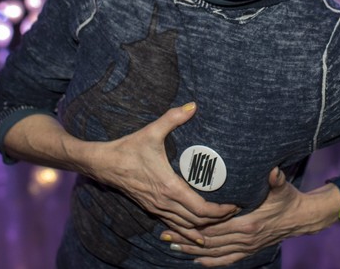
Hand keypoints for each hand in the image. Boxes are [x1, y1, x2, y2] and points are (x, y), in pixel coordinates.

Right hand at [92, 103, 238, 243]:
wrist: (104, 164)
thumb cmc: (129, 149)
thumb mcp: (152, 131)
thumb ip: (173, 118)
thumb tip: (193, 105)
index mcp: (169, 187)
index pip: (201, 209)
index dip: (220, 211)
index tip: (234, 205)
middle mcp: (164, 202)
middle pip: (197, 221)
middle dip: (217, 219)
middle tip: (234, 211)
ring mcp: (157, 208)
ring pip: (185, 226)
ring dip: (203, 226)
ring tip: (220, 220)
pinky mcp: (150, 208)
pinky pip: (173, 224)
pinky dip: (187, 230)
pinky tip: (195, 233)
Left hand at [158, 167, 312, 266]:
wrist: (301, 218)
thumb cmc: (288, 199)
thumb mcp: (282, 187)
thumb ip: (276, 180)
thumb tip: (273, 171)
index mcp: (248, 223)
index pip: (216, 226)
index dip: (195, 226)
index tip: (177, 221)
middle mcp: (245, 238)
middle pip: (209, 241)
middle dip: (186, 239)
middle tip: (165, 234)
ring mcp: (247, 247)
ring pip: (214, 252)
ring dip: (192, 251)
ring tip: (172, 247)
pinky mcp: (249, 250)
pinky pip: (227, 260)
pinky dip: (211, 262)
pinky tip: (196, 260)